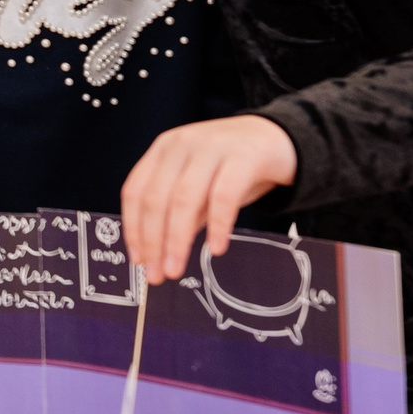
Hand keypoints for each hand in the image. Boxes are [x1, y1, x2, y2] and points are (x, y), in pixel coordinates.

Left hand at [119, 113, 296, 281]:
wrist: (279, 139)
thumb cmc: (233, 167)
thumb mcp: (200, 187)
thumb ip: (179, 213)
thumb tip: (158, 253)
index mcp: (163, 150)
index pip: (135, 191)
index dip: (133, 229)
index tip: (139, 260)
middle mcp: (181, 145)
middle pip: (156, 198)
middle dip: (154, 241)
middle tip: (158, 275)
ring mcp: (211, 147)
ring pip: (184, 199)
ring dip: (177, 239)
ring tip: (176, 269)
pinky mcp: (242, 157)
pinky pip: (223, 196)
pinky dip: (217, 225)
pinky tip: (216, 248)